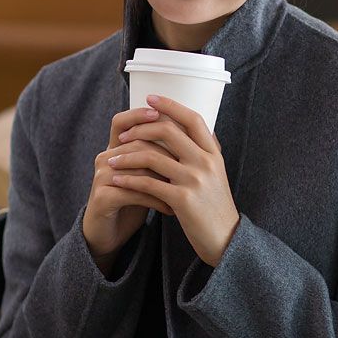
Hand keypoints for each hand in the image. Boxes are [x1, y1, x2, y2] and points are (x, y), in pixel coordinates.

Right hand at [82, 106, 175, 271]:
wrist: (110, 233)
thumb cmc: (133, 201)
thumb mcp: (147, 176)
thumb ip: (161, 155)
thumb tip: (194, 137)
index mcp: (115, 149)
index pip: (122, 122)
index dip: (139, 114)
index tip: (162, 112)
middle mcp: (105, 159)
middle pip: (137, 144)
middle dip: (167, 155)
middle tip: (190, 166)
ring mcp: (101, 177)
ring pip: (138, 169)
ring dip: (166, 181)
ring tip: (185, 190)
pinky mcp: (102, 197)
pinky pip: (134, 192)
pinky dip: (157, 200)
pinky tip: (171, 209)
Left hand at [106, 94, 240, 266]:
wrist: (225, 239)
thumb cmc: (215, 206)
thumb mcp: (216, 173)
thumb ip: (202, 151)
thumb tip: (187, 127)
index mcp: (213, 153)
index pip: (192, 119)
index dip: (170, 106)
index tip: (150, 98)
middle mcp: (205, 162)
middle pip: (168, 132)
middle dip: (140, 129)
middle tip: (123, 134)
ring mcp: (194, 180)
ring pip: (152, 157)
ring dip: (127, 156)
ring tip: (112, 159)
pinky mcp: (182, 200)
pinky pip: (148, 184)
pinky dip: (129, 179)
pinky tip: (117, 179)